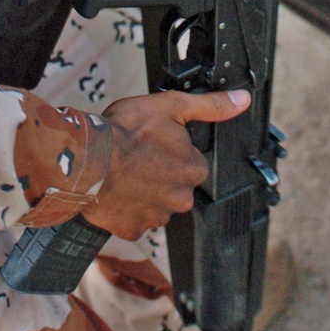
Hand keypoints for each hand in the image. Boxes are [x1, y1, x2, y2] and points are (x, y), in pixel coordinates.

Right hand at [87, 88, 250, 240]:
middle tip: (138, 158)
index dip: (172, 151)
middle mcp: (180, 198)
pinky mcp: (133, 229)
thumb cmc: (125, 131)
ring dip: (143, 192)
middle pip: (174, 185)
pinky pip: (134, 220)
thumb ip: (210, 106)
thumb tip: (242, 100)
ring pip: (154, 203)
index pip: (192, 163)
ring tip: (124, 172)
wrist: (87, 160)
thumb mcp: (172, 106)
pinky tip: (116, 191)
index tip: (155, 144)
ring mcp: (156, 217)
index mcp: (193, 170)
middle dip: (159, 174)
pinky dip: (126, 208)